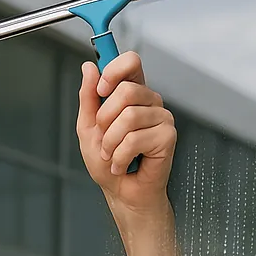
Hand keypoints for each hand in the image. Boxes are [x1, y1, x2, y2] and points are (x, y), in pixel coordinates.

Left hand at [76, 52, 175, 211]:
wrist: (121, 192)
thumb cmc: (108, 162)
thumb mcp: (88, 127)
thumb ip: (88, 97)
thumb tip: (89, 67)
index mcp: (133, 93)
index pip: (131, 62)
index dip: (114, 70)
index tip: (101, 89)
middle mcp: (150, 101)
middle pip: (126, 90)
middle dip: (105, 119)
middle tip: (104, 138)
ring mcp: (162, 117)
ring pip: (129, 117)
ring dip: (111, 143)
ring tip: (112, 156)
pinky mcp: (168, 136)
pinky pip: (135, 139)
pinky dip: (121, 157)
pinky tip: (123, 164)